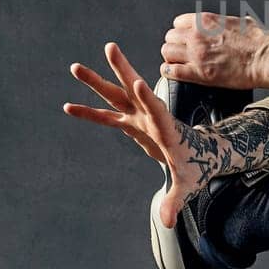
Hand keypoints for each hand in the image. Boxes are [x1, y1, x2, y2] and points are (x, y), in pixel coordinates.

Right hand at [63, 42, 212, 227]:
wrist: (200, 155)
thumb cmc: (196, 168)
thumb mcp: (187, 185)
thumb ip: (176, 201)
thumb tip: (168, 221)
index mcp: (167, 128)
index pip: (158, 111)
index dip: (149, 98)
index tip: (140, 82)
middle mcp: (152, 117)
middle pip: (134, 90)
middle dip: (122, 70)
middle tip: (110, 47)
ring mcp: (140, 117)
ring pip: (117, 95)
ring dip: (97, 81)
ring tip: (76, 66)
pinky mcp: (133, 124)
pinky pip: (107, 115)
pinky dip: (89, 112)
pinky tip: (68, 106)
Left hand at [160, 10, 268, 88]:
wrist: (266, 57)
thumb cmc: (260, 40)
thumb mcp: (241, 22)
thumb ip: (228, 24)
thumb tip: (231, 25)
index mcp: (206, 21)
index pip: (178, 23)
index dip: (181, 32)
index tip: (186, 39)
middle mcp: (197, 35)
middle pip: (170, 37)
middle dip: (175, 45)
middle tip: (183, 53)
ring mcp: (196, 54)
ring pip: (167, 52)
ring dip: (172, 58)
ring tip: (180, 64)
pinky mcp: (199, 73)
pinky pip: (171, 71)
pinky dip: (170, 73)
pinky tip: (176, 74)